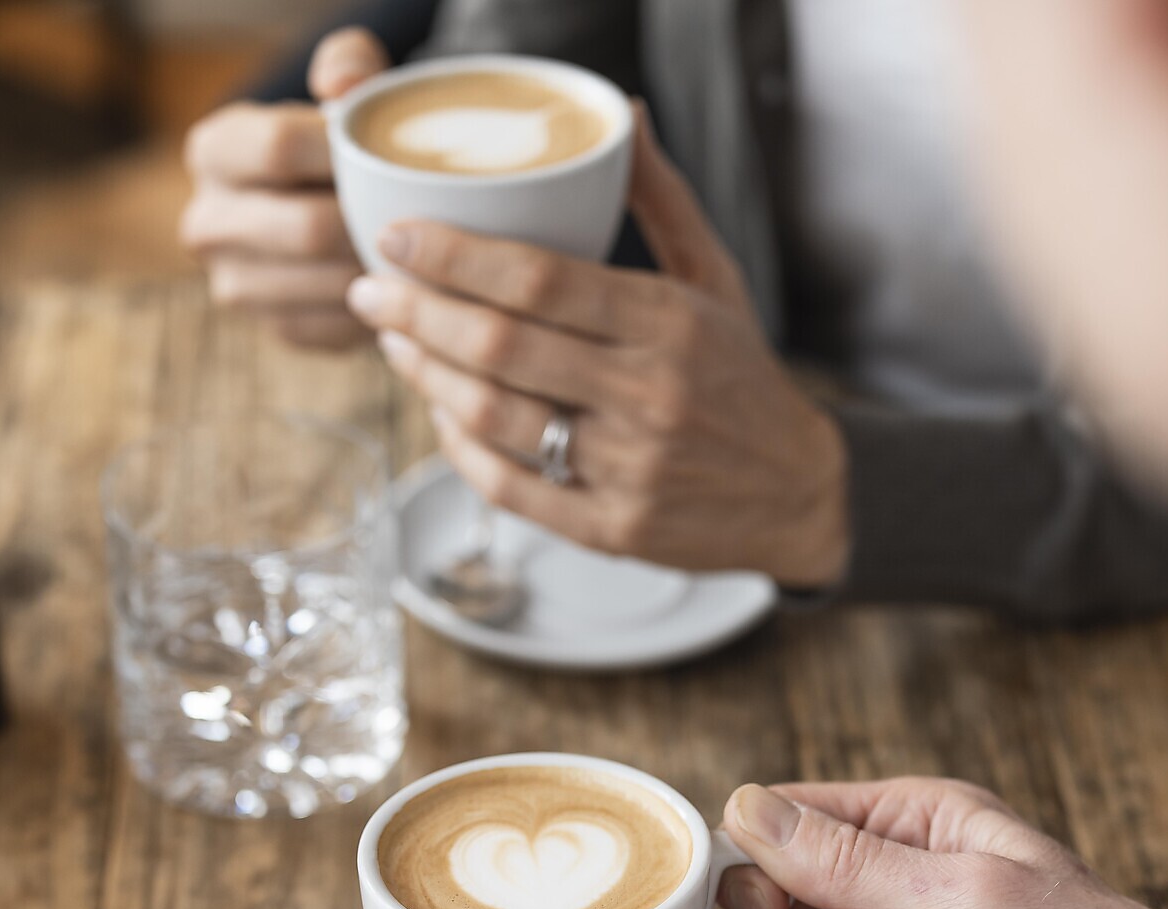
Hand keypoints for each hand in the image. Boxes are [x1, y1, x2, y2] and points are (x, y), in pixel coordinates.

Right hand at [180, 29, 385, 348]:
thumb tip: (342, 89)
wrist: (327, 212)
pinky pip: (335, 326)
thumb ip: (347, 66)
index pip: (279, 148)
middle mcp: (207, 223)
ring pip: (325, 284)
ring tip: (413, 249)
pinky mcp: (274, 330)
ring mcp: (234, 285)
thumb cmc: (338, 144)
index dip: (343, 153)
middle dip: (369, 222)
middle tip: (417, 213)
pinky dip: (376, 308)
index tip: (385, 153)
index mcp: (213, 150)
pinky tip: (397, 283)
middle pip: (306, 228)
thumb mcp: (341, 90)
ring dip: (377, 269)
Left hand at [345, 111, 849, 587]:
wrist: (797, 492)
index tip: (398, 237)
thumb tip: (622, 117)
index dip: (456, 256)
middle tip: (370, 287)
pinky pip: (508, 487)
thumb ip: (662, 200)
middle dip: (416, 312)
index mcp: (668, 324)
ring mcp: (627, 469)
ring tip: (393, 340)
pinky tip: (438, 410)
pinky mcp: (610, 530)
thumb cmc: (740, 377)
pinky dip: (459, 447)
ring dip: (425, 376)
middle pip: (500, 347)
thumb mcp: (714, 279)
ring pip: (494, 417)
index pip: (540, 280)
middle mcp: (647, 396)